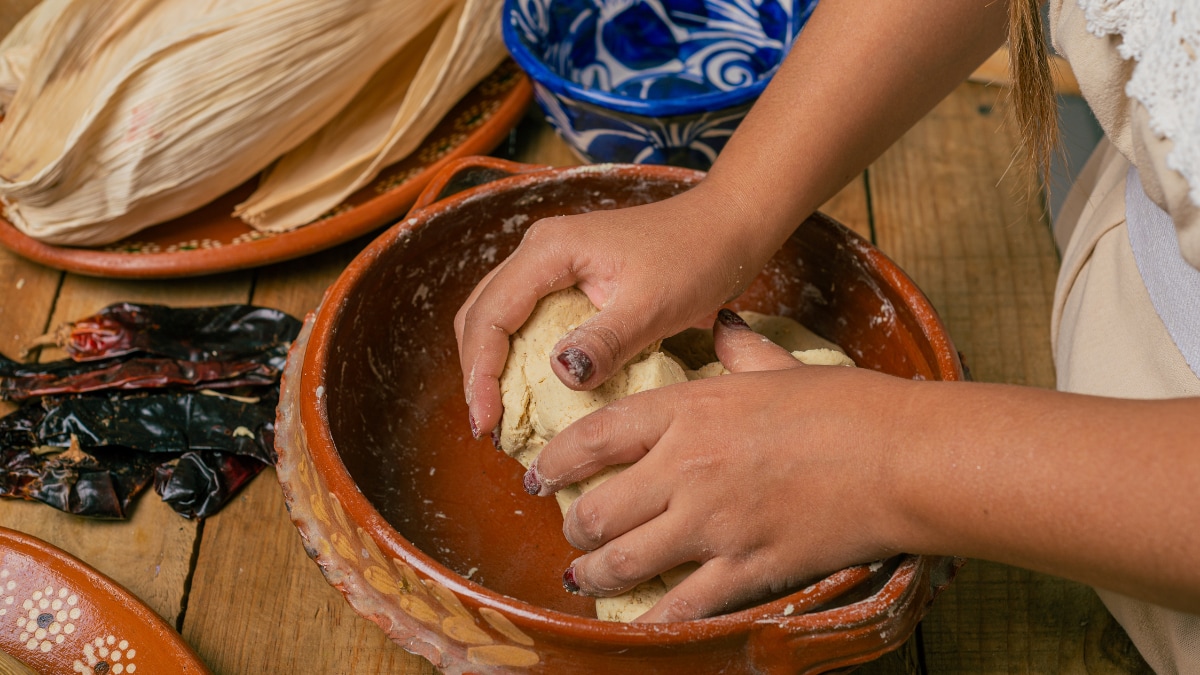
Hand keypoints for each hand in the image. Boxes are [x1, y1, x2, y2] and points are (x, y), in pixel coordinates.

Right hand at [455, 181, 786, 438]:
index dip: (480, 374)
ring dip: (492, 366)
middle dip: (478, 374)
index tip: (487, 424)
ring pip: (497, 316)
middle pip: (481, 315)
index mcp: (550, 250)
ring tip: (503, 416)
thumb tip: (561, 374)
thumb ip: (606, 340)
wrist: (728, 227)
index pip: (491, 316)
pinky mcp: (568, 278)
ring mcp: (552, 262)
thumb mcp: (654, 305)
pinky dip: (517, 356)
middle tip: (490, 429)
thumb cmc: (698, 257)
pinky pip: (525, 318)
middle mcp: (540, 250)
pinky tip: (531, 390)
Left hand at [528, 310, 910, 621]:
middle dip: (573, 525)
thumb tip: (723, 329)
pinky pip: (679, 606)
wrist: (902, 455)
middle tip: (572, 530)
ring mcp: (712, 523)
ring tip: (583, 576)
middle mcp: (686, 467)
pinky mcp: (745, 567)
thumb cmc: (846, 405)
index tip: (540, 474)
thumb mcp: (779, 367)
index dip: (555, 461)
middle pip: (596, 509)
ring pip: (622, 562)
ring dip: (593, 573)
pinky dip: (650, 619)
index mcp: (689, 410)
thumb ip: (738, 350)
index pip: (594, 436)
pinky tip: (633, 622)